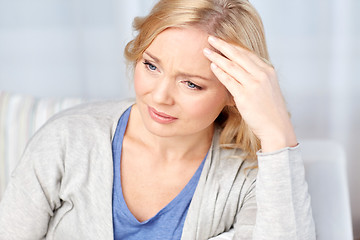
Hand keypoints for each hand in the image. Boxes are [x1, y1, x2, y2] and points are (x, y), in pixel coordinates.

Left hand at [203, 36, 296, 151]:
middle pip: (238, 55)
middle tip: (211, 38)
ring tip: (207, 51)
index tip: (222, 41)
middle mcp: (262, 75)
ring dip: (217, 57)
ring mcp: (253, 85)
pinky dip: (220, 72)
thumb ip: (257, 77)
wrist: (277, 127)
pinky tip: (212, 66)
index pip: (247, 53)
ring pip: (232, 66)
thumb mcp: (268, 88)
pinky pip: (229, 80)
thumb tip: (242, 70)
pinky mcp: (245, 96)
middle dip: (223, 45)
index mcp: (268, 71)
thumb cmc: (271, 110)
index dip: (233, 46)